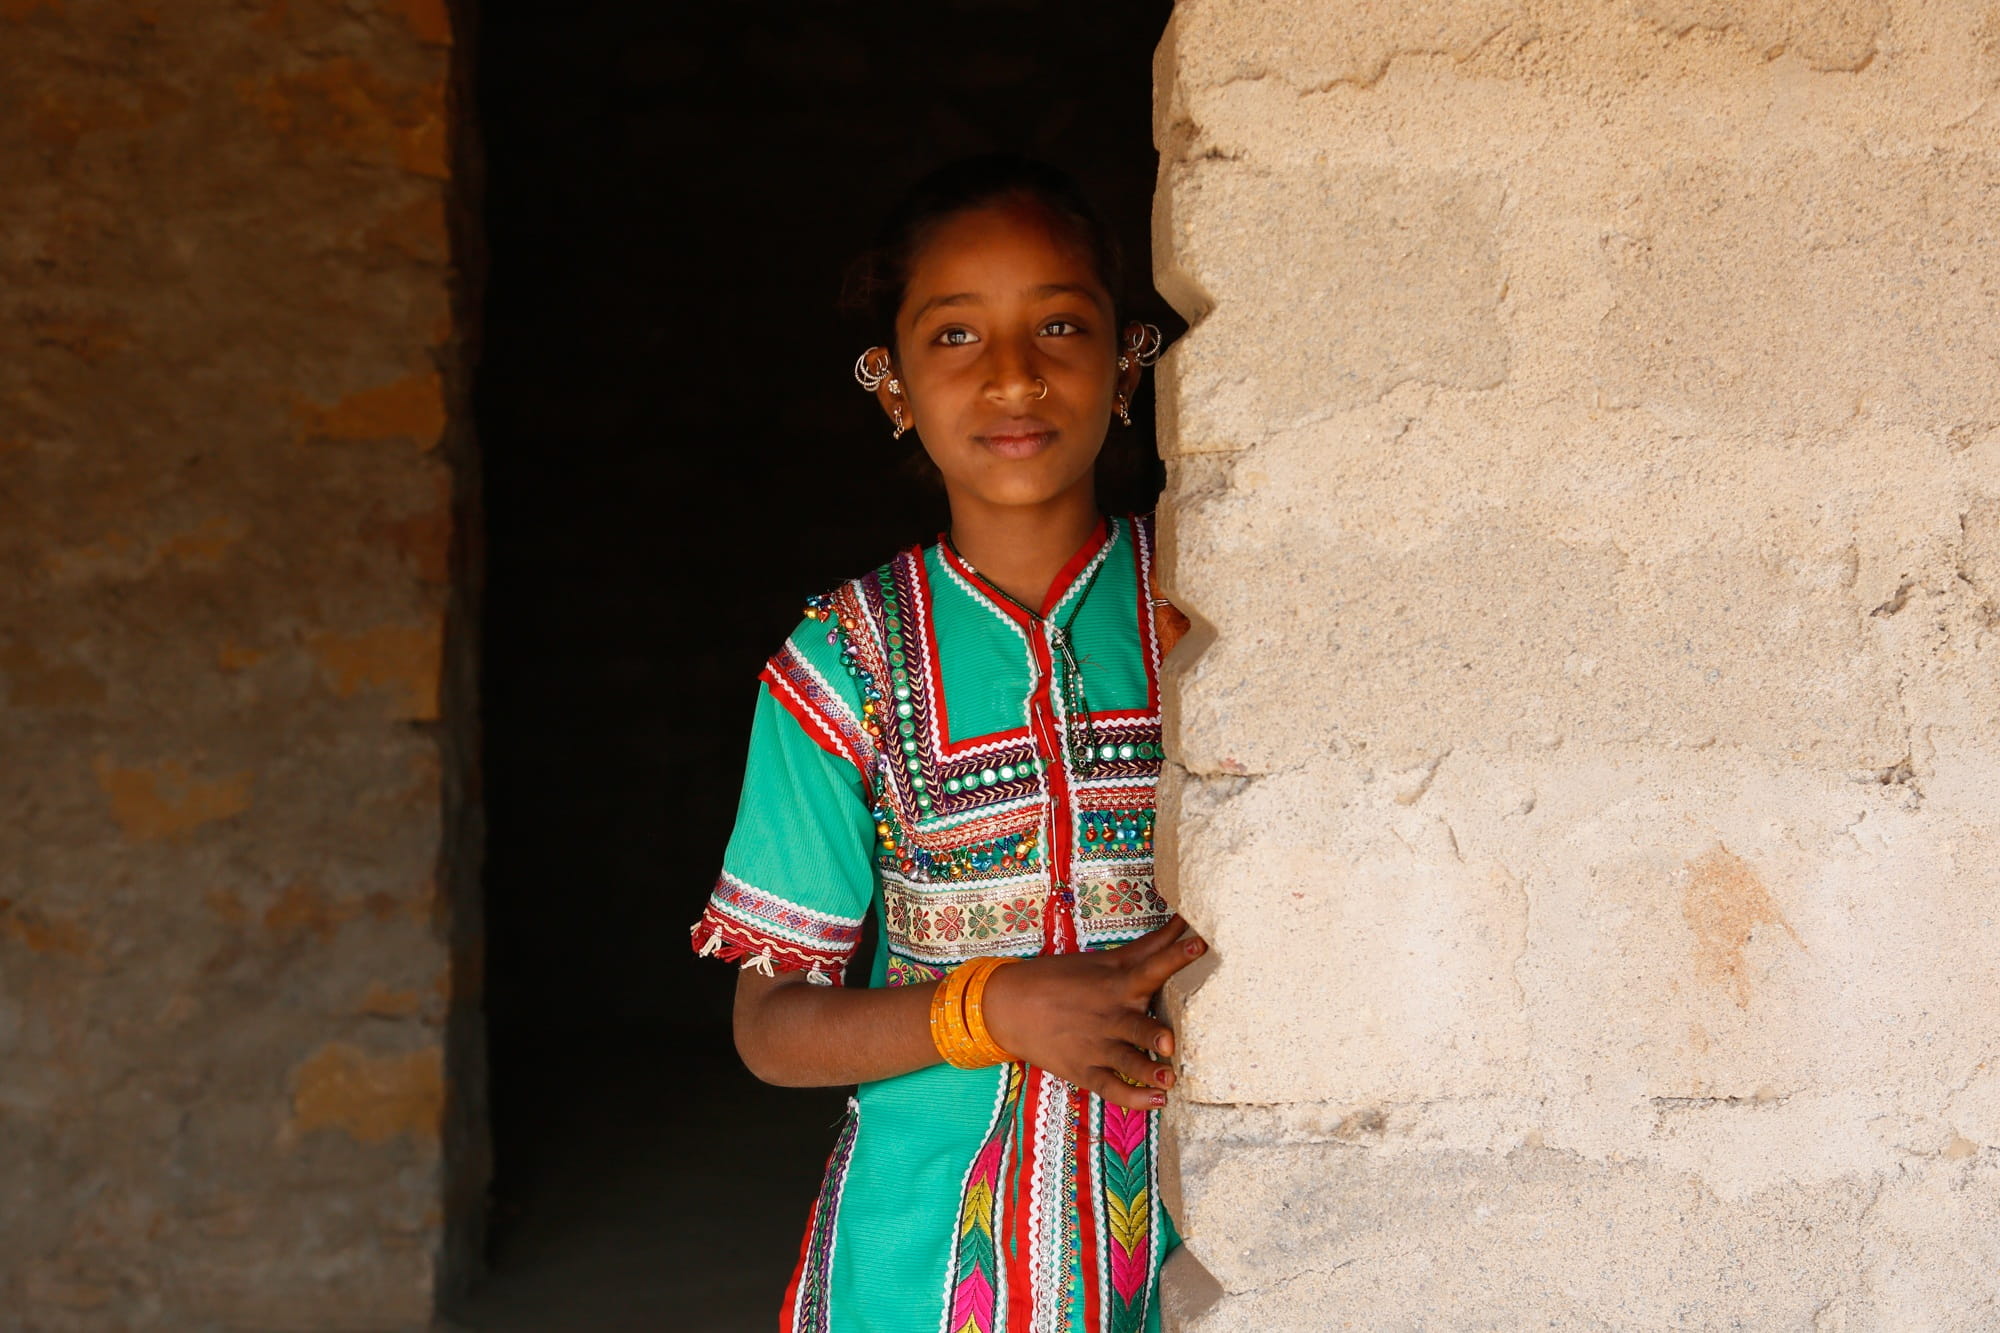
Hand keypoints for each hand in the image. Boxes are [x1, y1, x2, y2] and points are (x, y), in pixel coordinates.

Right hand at [980, 914, 1207, 1110]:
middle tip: (1169, 1042)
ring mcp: (1095, 1047)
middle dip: (1152, 1034)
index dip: (1174, 958)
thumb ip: (1150, 946)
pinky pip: (1110, 1088)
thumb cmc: (1063, 978)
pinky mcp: (1084, 1071)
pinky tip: (1155, 1103)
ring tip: (1168, 1081)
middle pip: (1136, 1025)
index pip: (1151, 968)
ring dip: (1146, 1071)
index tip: (1199, 946)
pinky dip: (1131, 1099)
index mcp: (1117, 984)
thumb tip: (1183, 921)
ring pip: (1126, 1062)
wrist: (1010, 1005)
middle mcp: (1109, 1016)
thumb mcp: (1105, 960)